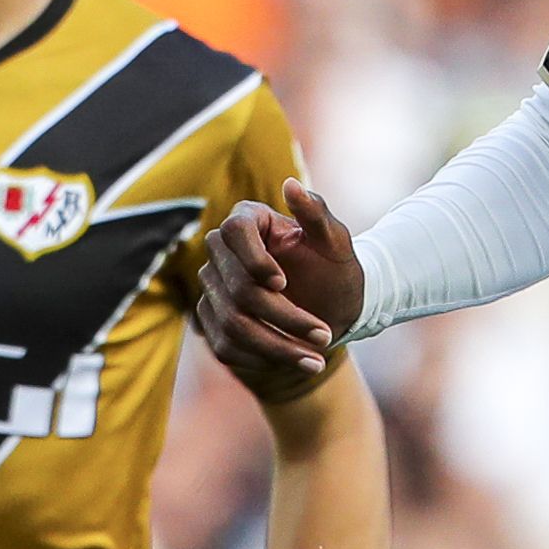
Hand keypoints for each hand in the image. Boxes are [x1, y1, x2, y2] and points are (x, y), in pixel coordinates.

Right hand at [195, 184, 366, 404]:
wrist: (333, 308)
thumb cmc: (336, 270)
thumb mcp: (336, 244)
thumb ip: (317, 214)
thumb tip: (291, 185)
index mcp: (249, 221)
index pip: (233, 231)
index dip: (254, 259)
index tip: (283, 282)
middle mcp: (222, 253)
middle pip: (237, 288)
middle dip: (284, 316)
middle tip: (324, 335)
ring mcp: (213, 289)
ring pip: (233, 323)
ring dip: (278, 347)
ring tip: (318, 361)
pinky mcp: (212, 322)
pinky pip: (227, 347)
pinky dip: (265, 360)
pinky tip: (297, 364)